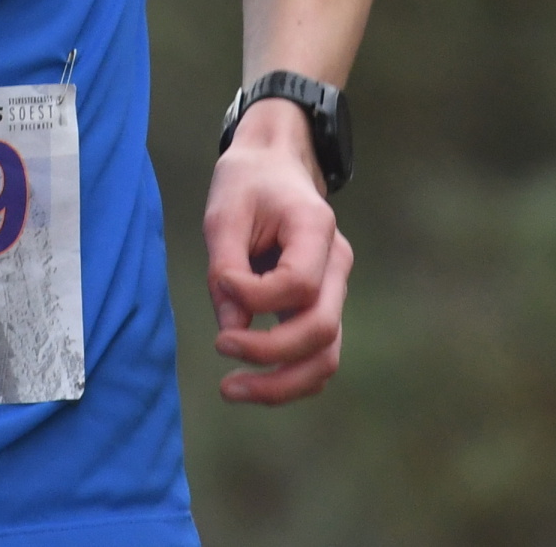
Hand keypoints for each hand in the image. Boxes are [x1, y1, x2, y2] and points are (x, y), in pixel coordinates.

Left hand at [202, 102, 351, 403]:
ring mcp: (334, 287)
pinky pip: (316, 354)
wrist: (274, 165)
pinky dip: (287, 377)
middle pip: (322, 331)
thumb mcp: (224, 212)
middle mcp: (336, 263)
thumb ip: (226, 267)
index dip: (255, 298)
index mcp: (315, 229)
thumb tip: (231, 327)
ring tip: (231, 390)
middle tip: (220, 349)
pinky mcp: (320, 305)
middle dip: (269, 355)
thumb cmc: (248, 183)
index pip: (298, 285)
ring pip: (327, 356)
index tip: (221, 283)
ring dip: (282, 384)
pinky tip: (250, 380)